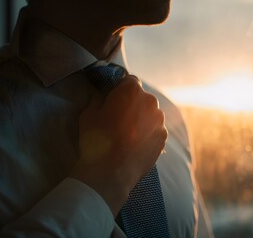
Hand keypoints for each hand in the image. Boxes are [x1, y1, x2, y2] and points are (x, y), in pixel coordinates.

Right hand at [70, 75, 167, 215]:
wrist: (111, 172)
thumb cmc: (96, 139)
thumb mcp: (89, 113)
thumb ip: (99, 99)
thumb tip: (102, 95)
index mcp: (132, 90)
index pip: (129, 81)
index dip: (121, 89)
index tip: (114, 100)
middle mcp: (150, 101)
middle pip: (142, 98)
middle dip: (133, 104)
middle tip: (120, 119)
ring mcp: (160, 120)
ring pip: (151, 114)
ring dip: (142, 119)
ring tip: (128, 135)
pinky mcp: (163, 137)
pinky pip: (155, 129)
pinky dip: (148, 133)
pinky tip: (136, 145)